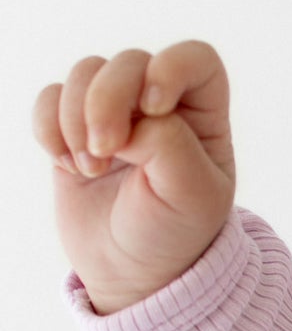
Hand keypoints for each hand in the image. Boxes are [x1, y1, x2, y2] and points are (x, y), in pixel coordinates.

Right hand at [32, 40, 236, 314]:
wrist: (132, 272)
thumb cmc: (172, 233)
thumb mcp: (191, 196)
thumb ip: (168, 145)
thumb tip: (126, 121)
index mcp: (203, 113)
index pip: (193, 57)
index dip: (169, 68)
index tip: (153, 109)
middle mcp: (159, 103)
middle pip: (128, 61)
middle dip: (107, 101)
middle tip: (106, 152)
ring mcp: (114, 113)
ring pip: (85, 72)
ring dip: (76, 118)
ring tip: (91, 167)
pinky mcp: (72, 128)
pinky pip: (49, 98)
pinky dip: (49, 126)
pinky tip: (67, 164)